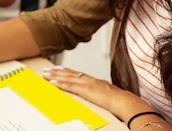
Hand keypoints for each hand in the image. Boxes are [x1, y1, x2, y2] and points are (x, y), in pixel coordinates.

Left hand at [42, 67, 171, 129]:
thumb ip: (103, 95)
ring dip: (55, 76)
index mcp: (97, 82)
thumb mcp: (110, 96)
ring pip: (68, 78)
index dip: (68, 71)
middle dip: (58, 71)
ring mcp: (88, 84)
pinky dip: (60, 84)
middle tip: (47, 69)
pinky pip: (70, 86)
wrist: (126, 102)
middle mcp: (91, 80)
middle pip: (71, 74)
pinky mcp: (86, 90)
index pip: (79, 75)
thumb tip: (101, 99)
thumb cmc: (121, 102)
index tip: (59, 69)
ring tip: (45, 74)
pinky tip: (52, 82)